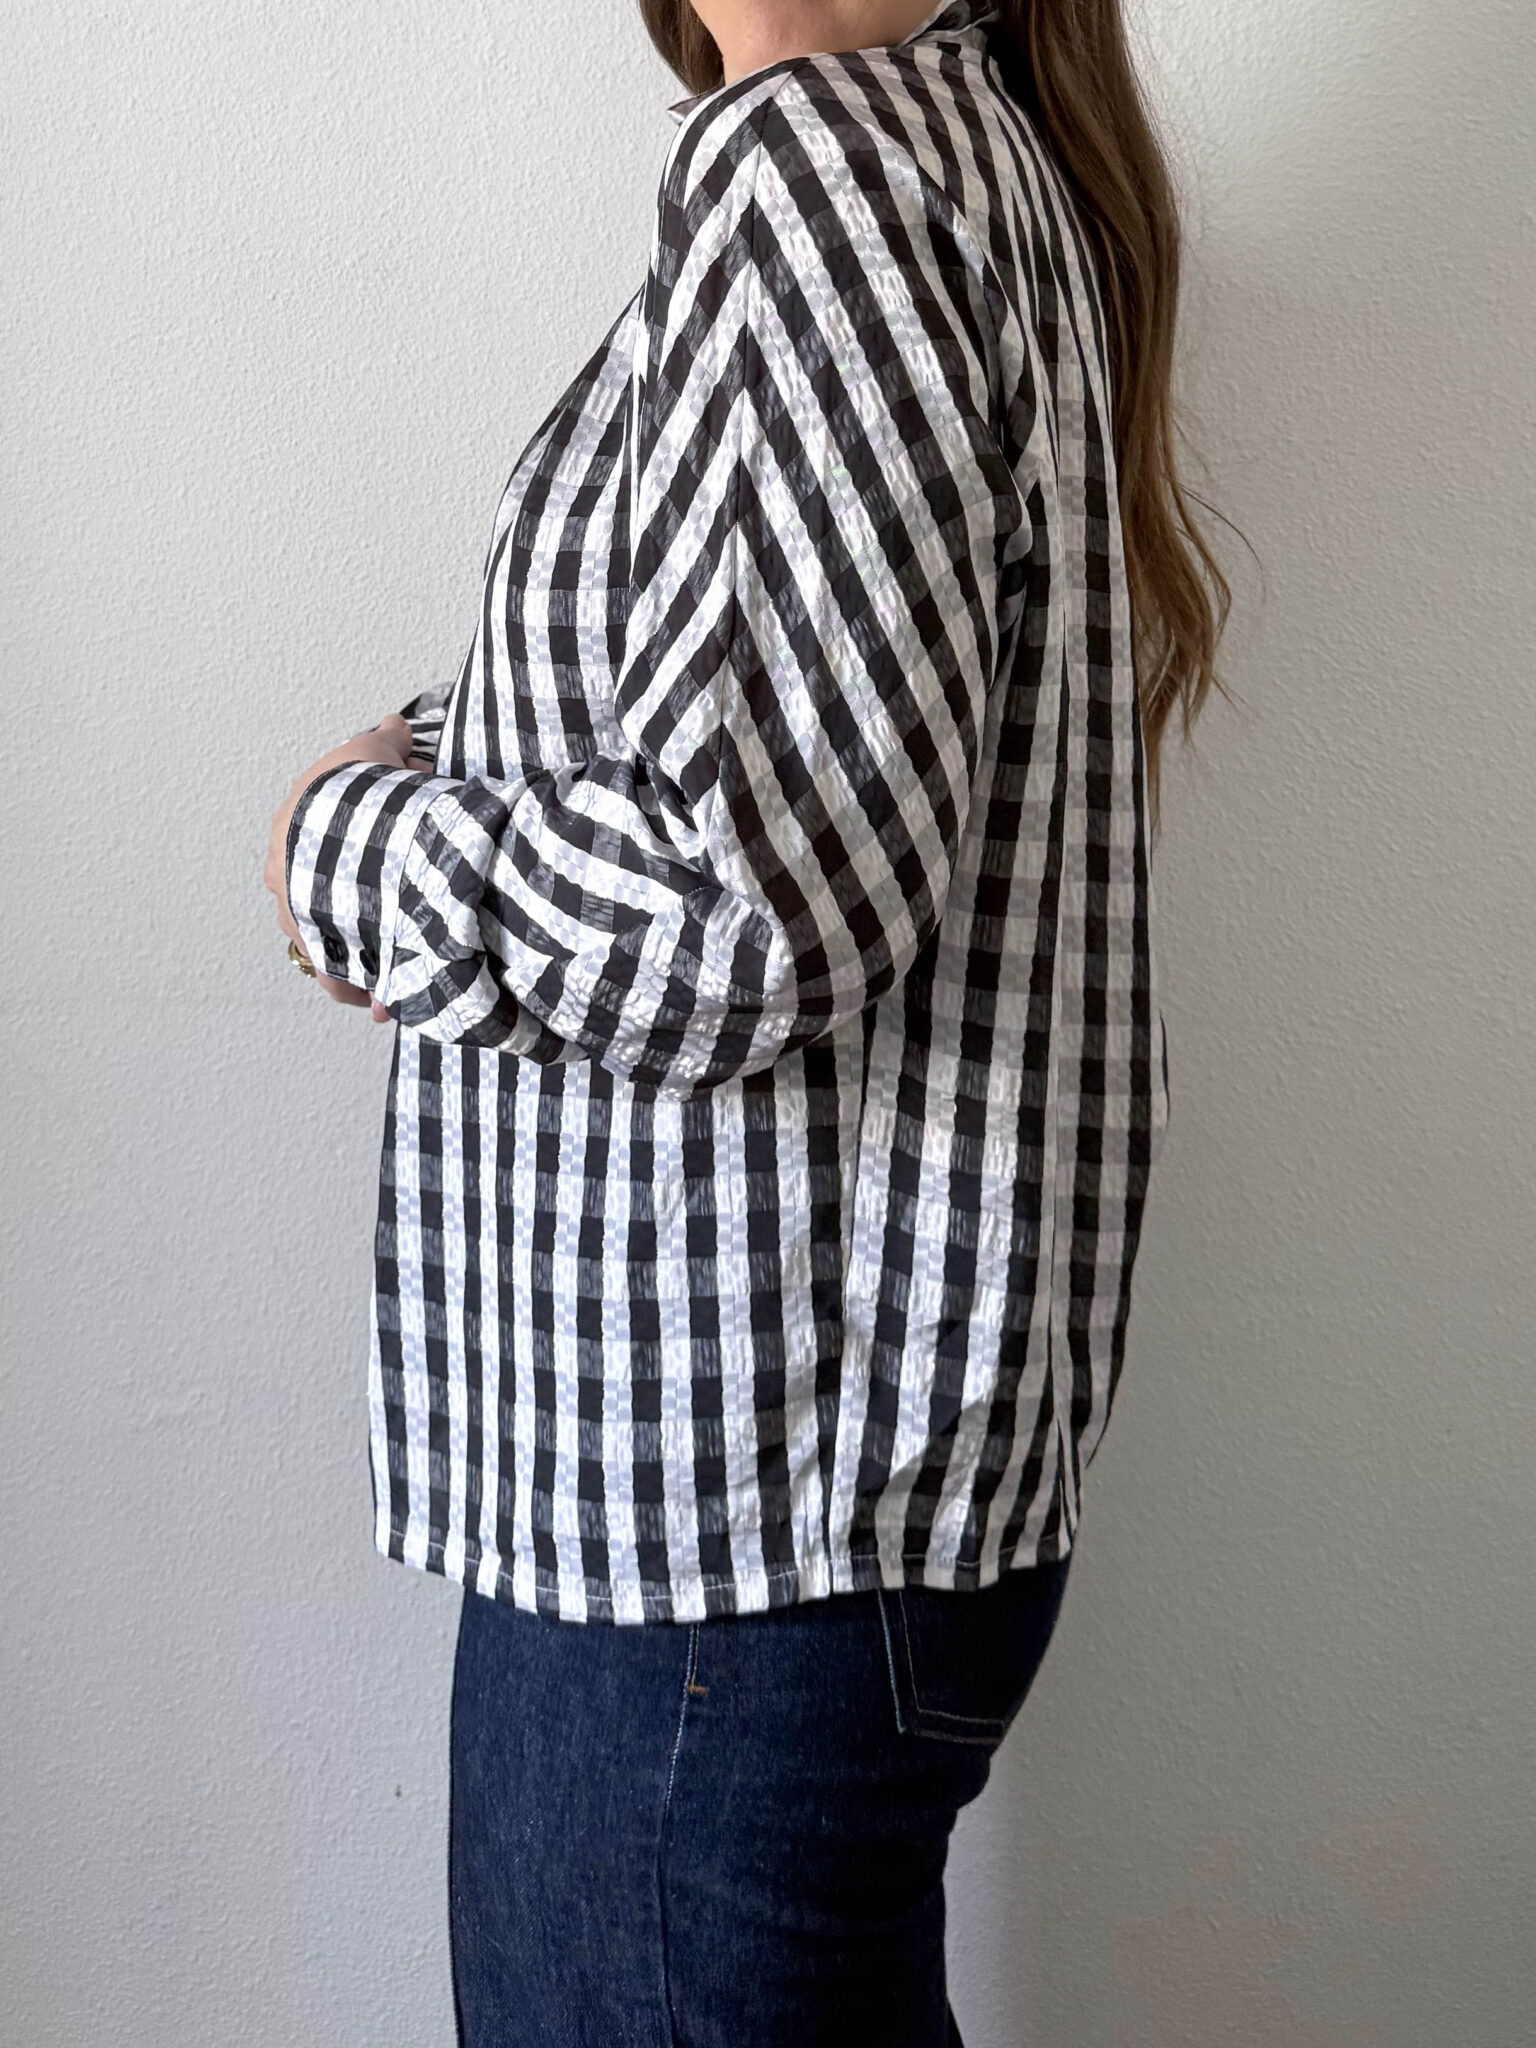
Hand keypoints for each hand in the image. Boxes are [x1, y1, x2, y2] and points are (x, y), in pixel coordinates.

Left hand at [265, 714, 434, 1014]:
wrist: (357, 825)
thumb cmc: (357, 791)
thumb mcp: (373, 755)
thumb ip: (385, 743)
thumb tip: (393, 727)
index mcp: (289, 833)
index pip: (313, 847)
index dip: (354, 851)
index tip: (383, 855)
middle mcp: (284, 879)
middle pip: (315, 901)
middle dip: (349, 911)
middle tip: (384, 919)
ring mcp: (296, 917)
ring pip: (322, 944)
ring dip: (354, 957)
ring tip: (384, 975)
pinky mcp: (317, 949)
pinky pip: (337, 976)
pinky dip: (360, 990)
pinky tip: (378, 1002)